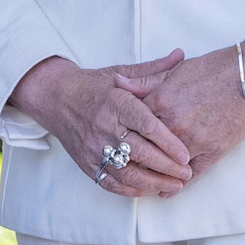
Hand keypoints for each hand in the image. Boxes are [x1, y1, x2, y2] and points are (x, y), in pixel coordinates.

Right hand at [13, 51, 192, 196]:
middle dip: (167, 166)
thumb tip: (181, 54)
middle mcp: (104, 127)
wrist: (55, 99)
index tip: (186, 153)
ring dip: (154, 182)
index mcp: (116, 103)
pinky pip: (112, 183)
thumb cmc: (94, 86)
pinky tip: (151, 189)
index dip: (168, 142)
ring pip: (128, 173)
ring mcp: (94, 148)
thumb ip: (152, 70)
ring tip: (176, 184)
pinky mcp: (87, 163)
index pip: (146, 126)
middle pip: (141, 153)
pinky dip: (134, 190)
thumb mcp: (121, 73)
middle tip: (188, 172)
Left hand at [128, 30, 244, 184]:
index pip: (133, 124)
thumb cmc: (212, 70)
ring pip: (166, 166)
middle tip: (123, 166)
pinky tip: (166, 190)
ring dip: (154, 175)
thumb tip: (116, 84)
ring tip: (142, 181)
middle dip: (133, 158)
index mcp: (160, 101)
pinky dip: (177, 185)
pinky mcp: (214, 152)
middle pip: (145, 149)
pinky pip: (191, 175)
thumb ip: (144, 82)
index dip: (125, 133)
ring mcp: (194, 140)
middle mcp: (174, 124)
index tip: (117, 141)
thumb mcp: (174, 72)